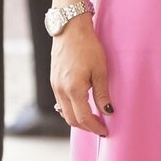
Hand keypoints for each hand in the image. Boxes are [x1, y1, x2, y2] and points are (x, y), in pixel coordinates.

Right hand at [50, 16, 113, 136]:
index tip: (105, 131)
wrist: (69, 29)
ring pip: (64, 112)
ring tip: (93, 118)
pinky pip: (61, 102)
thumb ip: (102, 94)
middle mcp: (60, 90)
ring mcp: (54, 86)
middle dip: (86, 127)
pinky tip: (82, 106)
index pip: (83, 118)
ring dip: (78, 119)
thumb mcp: (100, 70)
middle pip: (71, 119)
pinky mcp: (53, 81)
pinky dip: (71, 109)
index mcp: (73, 88)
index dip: (95, 127)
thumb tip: (108, 112)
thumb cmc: (87, 46)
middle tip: (100, 127)